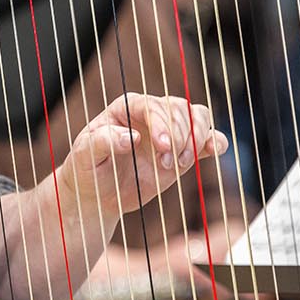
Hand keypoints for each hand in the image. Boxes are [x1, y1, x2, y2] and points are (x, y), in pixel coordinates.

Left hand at [56, 94, 227, 217]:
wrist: (98, 194)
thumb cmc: (87, 170)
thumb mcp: (83, 155)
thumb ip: (102, 142)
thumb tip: (131, 137)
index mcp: (125, 108)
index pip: (151, 105)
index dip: (161, 123)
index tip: (163, 146)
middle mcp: (151, 114)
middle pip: (179, 110)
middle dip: (178, 137)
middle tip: (165, 164)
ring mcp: (170, 132)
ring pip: (198, 117)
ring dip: (196, 139)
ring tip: (179, 164)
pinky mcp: (183, 151)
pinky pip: (208, 138)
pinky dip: (215, 142)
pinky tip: (212, 150)